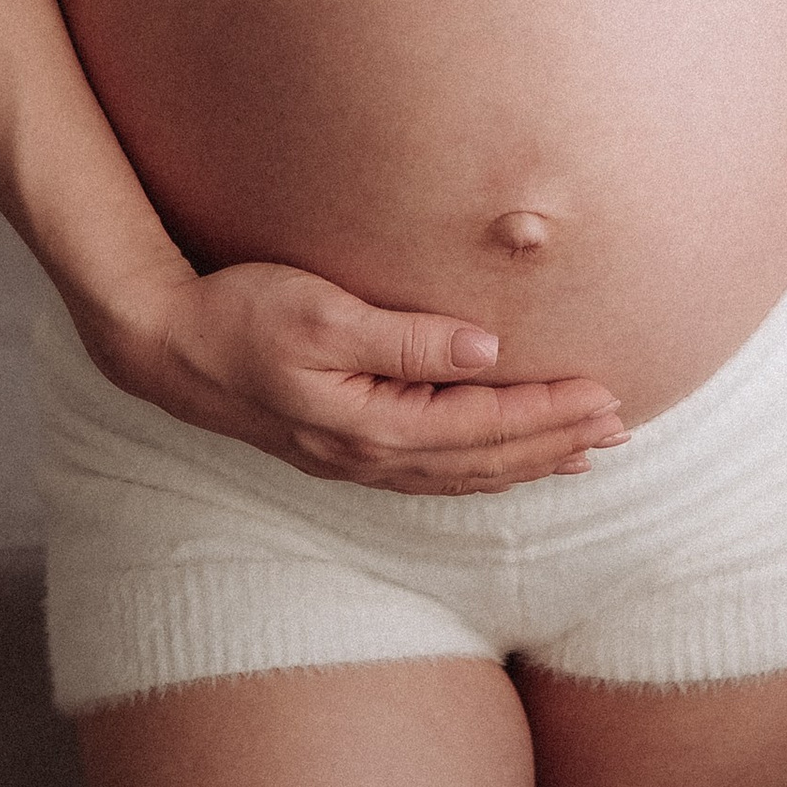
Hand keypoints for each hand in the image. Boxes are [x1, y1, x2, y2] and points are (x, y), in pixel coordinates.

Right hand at [80, 259, 627, 495]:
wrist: (164, 344)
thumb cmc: (238, 315)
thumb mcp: (320, 313)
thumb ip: (404, 337)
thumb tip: (484, 348)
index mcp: (371, 425)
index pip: (483, 425)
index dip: (549, 412)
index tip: (607, 395)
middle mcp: (370, 455)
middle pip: (484, 459)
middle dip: (555, 443)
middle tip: (622, 425)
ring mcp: (356, 459)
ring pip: (463, 473)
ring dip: (528, 461)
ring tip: (585, 451)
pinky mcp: (344, 446)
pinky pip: (434, 470)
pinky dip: (481, 468)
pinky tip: (502, 461)